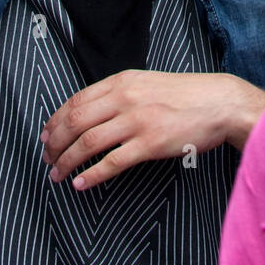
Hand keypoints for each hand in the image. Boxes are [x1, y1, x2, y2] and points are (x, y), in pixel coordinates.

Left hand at [40, 70, 264, 188]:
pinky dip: (92, 175)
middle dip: (55, 143)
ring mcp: (137, 121)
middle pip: (76, 122)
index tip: (46, 136)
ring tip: (56, 175)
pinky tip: (80, 184)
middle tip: (46, 158)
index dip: (55, 120)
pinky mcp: (150, 143)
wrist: (218, 102)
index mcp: (121, 81)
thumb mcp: (146, 82)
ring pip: (88, 143)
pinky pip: (112, 162)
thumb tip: (91, 112)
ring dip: (67, 161)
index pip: (76, 101)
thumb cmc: (184, 94)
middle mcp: (125, 98)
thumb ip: (120, 93)